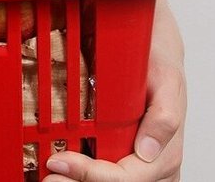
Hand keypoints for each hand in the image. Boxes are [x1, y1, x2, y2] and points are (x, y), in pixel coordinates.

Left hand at [42, 0, 184, 181]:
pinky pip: (108, 175)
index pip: (127, 178)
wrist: (154, 45)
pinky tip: (64, 167)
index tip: (60, 161)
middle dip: (80, 181)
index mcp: (166, 153)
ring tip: (51, 174)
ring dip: (80, 180)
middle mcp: (154, 165)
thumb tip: (148, 151)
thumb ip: (165, 115)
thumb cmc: (160, 64)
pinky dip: (84, 174)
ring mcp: (141, 166)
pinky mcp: (126, 160)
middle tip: (48, 174)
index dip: (91, 175)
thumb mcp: (167, 80)